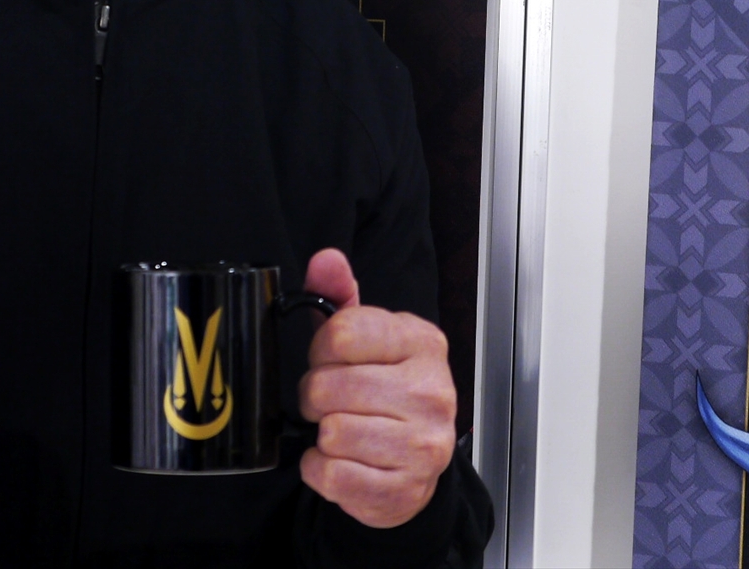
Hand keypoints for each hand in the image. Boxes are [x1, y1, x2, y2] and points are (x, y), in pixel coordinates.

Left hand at [296, 247, 456, 528]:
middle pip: (329, 386)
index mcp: (422, 342)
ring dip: (322, 435)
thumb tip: (326, 259)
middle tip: (332, 401)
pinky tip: (342, 462)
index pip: (341, 332)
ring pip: (331, 432)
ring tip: (343, 429)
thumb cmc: (384, 391)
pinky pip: (331, 476)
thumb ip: (338, 295)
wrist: (414, 465)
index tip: (331, 359)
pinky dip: (321, 471)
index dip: (321, 349)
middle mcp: (432, 391)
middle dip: (316, 395)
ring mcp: (423, 445)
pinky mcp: (404, 490)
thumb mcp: (365, 337)